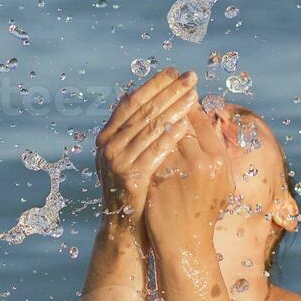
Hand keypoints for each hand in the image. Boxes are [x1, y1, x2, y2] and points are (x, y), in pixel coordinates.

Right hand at [95, 69, 198, 228]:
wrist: (127, 228)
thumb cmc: (136, 188)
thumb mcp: (131, 156)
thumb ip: (136, 131)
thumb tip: (148, 98)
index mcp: (107, 136)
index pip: (132, 102)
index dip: (154, 85)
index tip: (175, 72)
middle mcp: (107, 146)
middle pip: (142, 110)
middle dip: (169, 91)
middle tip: (191, 77)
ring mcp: (116, 162)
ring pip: (149, 128)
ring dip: (174, 108)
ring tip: (193, 95)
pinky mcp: (130, 178)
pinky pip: (154, 152)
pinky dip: (170, 136)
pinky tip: (185, 124)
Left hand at [144, 106, 233, 244]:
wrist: (185, 242)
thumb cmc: (204, 210)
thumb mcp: (222, 181)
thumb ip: (216, 152)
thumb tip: (207, 121)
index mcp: (218, 160)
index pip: (200, 120)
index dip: (187, 105)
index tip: (178, 96)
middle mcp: (199, 163)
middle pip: (178, 123)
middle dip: (167, 108)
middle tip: (160, 98)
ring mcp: (176, 171)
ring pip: (160, 134)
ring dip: (152, 121)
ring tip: (147, 113)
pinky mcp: (156, 180)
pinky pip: (148, 151)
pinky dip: (142, 140)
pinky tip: (137, 133)